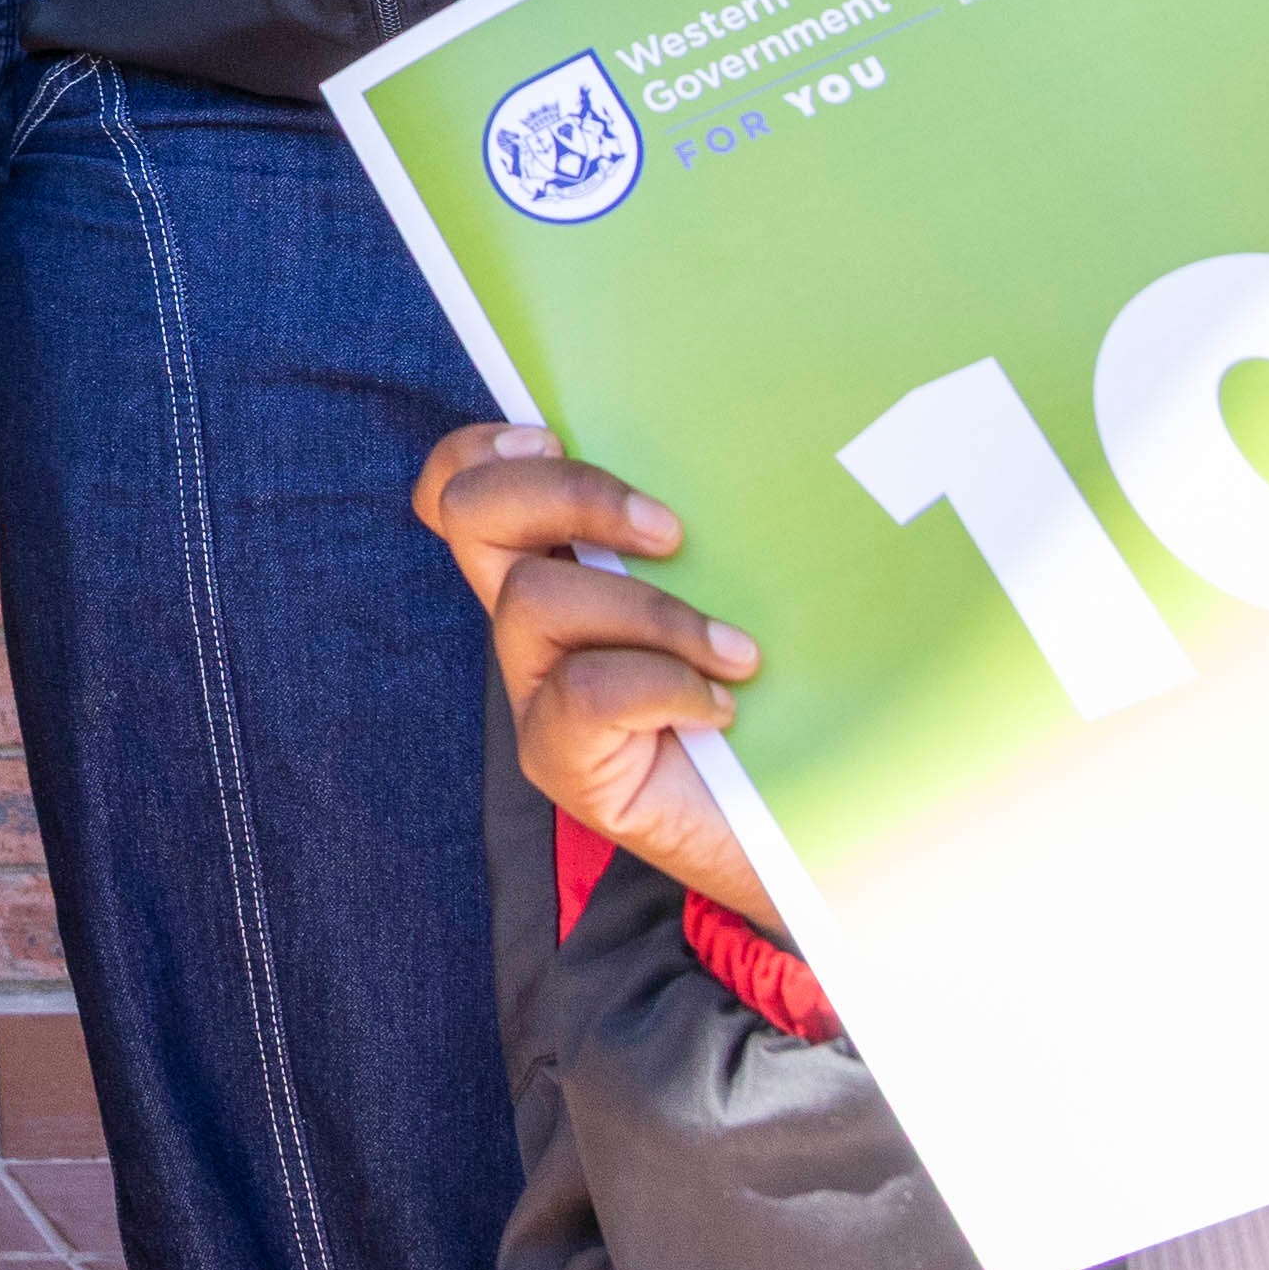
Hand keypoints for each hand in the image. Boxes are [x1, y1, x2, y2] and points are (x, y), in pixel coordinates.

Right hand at [413, 421, 782, 941]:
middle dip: (569, 495)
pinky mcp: (560, 760)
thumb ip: (723, 531)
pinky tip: (722, 708)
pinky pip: (583, 692)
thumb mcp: (750, 590)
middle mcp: (531, 624)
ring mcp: (536, 692)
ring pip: (534, 600)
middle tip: (670, 531)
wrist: (805, 834)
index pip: (463, 485)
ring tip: (734, 650)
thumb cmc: (786, 702)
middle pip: (470, 512)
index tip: (560, 435)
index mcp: (560, 564)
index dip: (482, 448)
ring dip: (650, 611)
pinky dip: (664, 685)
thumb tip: (762, 444)